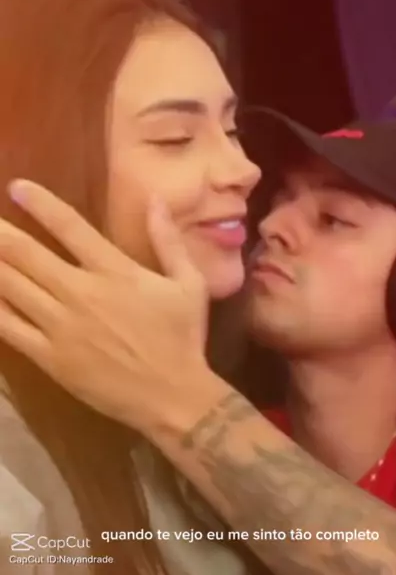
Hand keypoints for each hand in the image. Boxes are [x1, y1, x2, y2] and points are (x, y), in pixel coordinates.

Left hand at [0, 180, 209, 430]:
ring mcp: (60, 326)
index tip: (16, 188)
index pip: (70, 227)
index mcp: (115, 271)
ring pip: (10, 287)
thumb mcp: (190, 284)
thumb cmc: (182, 337)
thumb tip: (155, 198)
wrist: (172, 395)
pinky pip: (9, 327)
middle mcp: (81, 292)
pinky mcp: (49, 357)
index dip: (39, 204)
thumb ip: (168, 241)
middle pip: (26, 254)